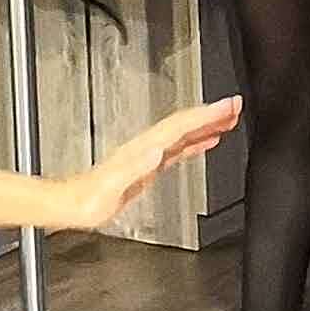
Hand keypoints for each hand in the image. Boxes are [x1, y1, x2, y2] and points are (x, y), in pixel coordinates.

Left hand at [64, 96, 239, 230]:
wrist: (73, 205)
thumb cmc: (89, 199)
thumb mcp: (112, 187)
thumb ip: (135, 168)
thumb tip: (158, 150)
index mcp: (143, 149)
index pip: (180, 125)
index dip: (205, 114)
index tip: (228, 105)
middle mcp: (147, 148)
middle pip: (184, 124)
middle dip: (211, 114)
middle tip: (237, 106)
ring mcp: (147, 156)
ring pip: (184, 133)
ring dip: (207, 125)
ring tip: (229, 119)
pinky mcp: (148, 167)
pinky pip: (178, 148)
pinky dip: (195, 142)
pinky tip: (205, 142)